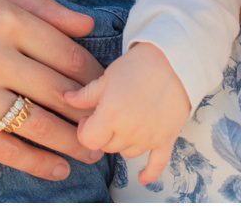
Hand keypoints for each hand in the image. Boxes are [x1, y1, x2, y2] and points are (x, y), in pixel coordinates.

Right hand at [0, 0, 106, 181]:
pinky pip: (4, 147)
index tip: (108, 88)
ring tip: (94, 151)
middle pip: (59, 90)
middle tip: (113, 125)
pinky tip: (57, 168)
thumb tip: (86, 22)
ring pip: (37, 122)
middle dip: (92, 112)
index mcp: (3, 17)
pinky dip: (36, 162)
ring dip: (73, 142)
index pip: (67, 52)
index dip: (95, 75)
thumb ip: (36, 6)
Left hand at [64, 42, 190, 184]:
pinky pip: (157, 164)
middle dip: (103, 134)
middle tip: (107, 116)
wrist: (175, 62)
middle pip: (107, 147)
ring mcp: (148, 138)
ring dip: (122, 143)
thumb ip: (86, 94)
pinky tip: (142, 179)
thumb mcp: (106, 77)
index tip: (89, 118)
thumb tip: (66, 98)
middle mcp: (129, 131)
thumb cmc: (138, 65)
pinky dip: (149, 173)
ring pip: (127, 153)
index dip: (84, 130)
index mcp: (111, 115)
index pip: (88, 140)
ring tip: (126, 123)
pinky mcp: (166, 139)